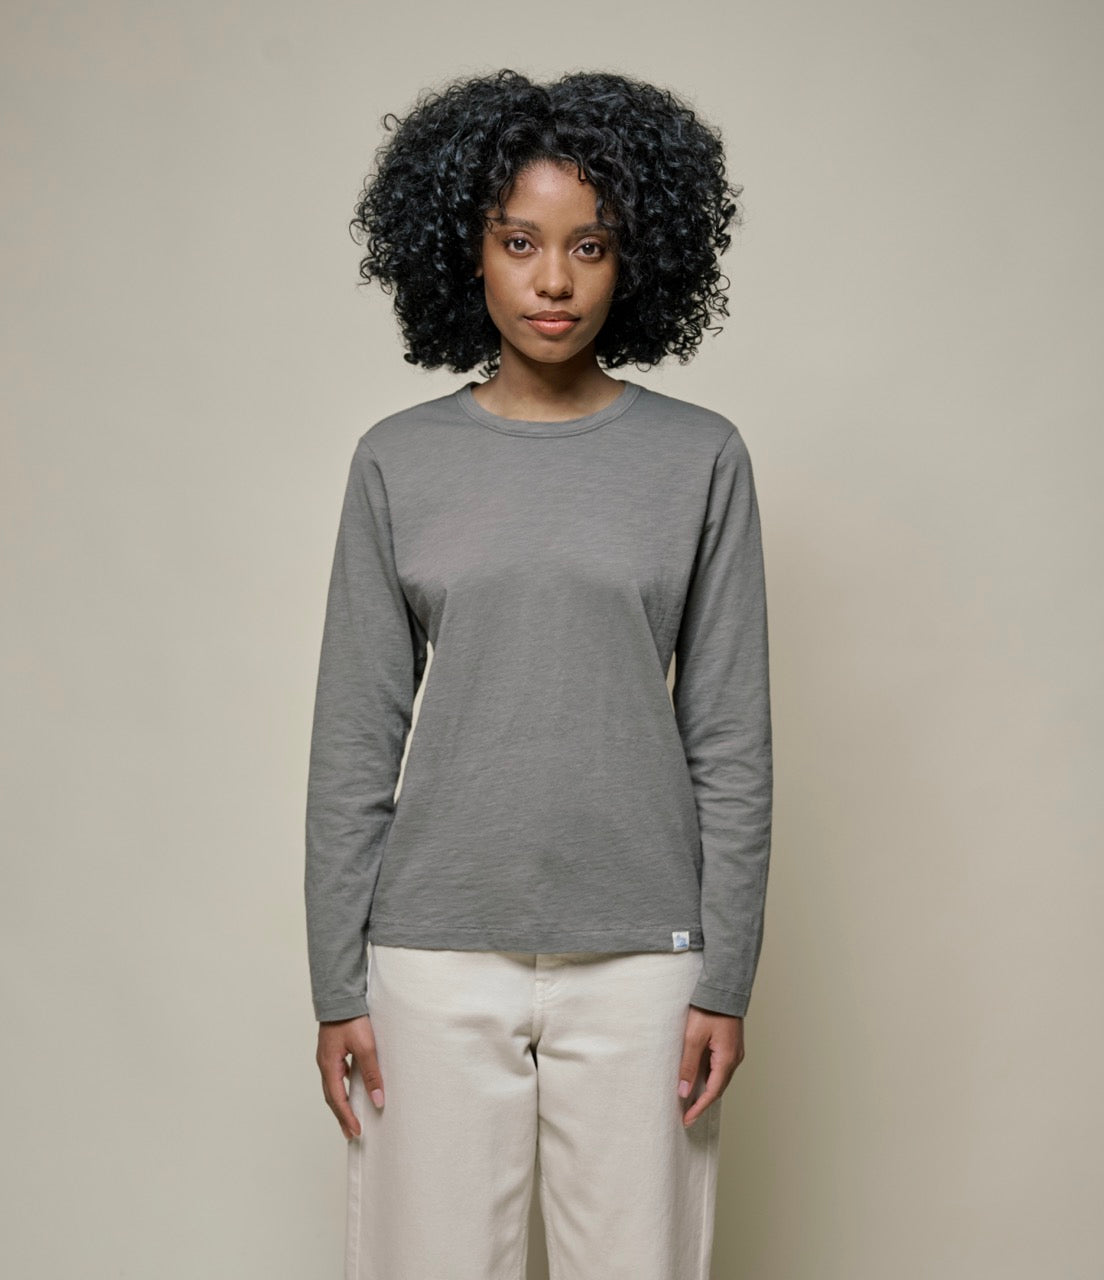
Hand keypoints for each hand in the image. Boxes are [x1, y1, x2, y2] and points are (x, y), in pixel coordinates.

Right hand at [316, 1015, 383, 1139]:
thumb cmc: (351, 1019)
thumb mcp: (366, 1047)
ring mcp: (327, 1057)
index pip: (337, 1099)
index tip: (355, 1132)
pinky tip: (353, 1086)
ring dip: (341, 1103)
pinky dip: (343, 1087)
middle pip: (331, 1096)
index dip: (347, 1117)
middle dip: (341, 1115)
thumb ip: (372, 1074)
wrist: (341, 995)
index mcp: (329, 1066)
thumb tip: (377, 1100)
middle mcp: (325, 1064)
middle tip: (351, 1133)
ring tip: (351, 1116)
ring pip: (332, 1086)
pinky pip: (336, 1075)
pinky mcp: (333, 1050)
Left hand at [677, 1004, 744, 1126]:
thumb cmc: (708, 1009)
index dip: (699, 1108)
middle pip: (718, 1087)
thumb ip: (689, 1065)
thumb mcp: (693, 1037)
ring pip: (719, 1077)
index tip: (687, 1120)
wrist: (722, 987)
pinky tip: (698, 1076)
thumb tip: (684, 1091)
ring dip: (706, 1089)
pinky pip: (720, 1066)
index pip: (712, 1092)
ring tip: (690, 1098)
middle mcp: (734, 1058)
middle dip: (702, 1102)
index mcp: (727, 1059)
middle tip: (686, 1114)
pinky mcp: (730, 1043)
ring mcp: (734, 1051)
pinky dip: (709, 1076)